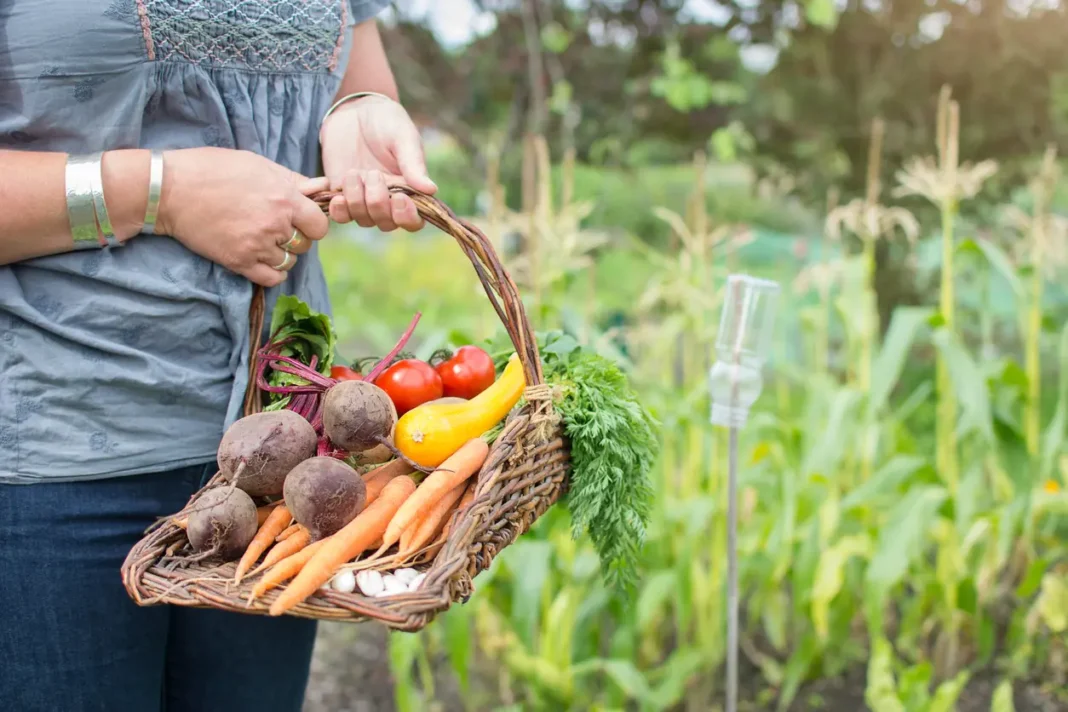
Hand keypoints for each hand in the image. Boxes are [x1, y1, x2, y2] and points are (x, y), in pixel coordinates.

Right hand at [156, 148, 330, 286]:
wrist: (171, 189)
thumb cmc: (214, 169)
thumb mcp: (258, 165)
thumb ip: (293, 180)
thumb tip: (323, 186)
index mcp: (284, 198)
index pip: (320, 225)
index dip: (314, 223)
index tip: (302, 219)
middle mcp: (275, 224)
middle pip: (305, 244)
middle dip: (297, 237)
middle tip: (278, 227)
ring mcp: (257, 245)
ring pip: (289, 262)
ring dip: (283, 254)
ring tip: (266, 240)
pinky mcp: (239, 262)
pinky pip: (272, 278)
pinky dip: (273, 272)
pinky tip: (264, 259)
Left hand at [320, 95, 436, 232]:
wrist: (354, 111)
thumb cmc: (387, 122)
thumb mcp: (403, 137)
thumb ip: (414, 164)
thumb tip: (432, 189)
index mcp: (409, 191)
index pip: (413, 221)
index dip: (406, 217)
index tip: (399, 197)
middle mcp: (388, 201)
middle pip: (386, 223)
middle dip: (377, 202)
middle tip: (373, 173)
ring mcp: (363, 200)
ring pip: (363, 220)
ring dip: (356, 201)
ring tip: (353, 172)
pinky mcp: (341, 195)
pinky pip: (339, 215)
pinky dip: (337, 208)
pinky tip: (335, 192)